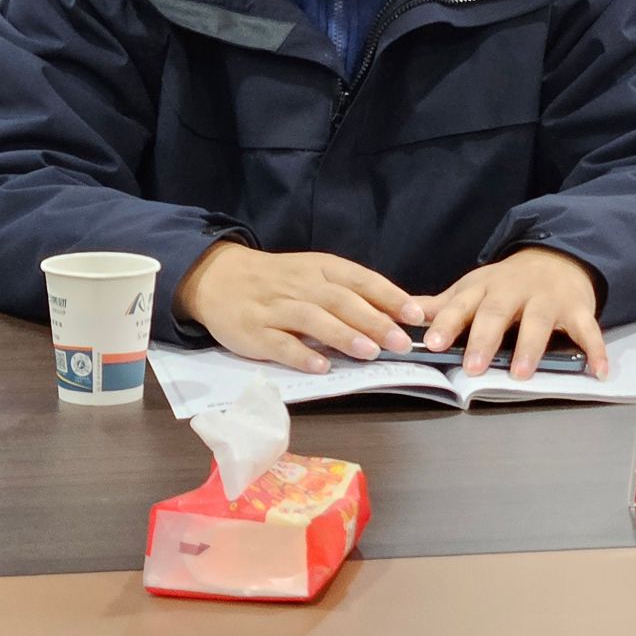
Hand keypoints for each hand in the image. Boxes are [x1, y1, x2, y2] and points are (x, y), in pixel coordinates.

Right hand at [172, 242, 420, 373]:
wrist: (219, 277)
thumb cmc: (277, 279)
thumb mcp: (313, 274)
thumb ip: (348, 292)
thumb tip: (394, 315)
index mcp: (320, 268)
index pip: (360, 279)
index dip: (389, 296)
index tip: (416, 314)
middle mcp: (301, 285)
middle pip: (341, 301)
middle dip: (374, 321)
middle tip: (401, 341)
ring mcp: (276, 308)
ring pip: (314, 320)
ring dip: (344, 336)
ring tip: (370, 353)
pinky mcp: (254, 331)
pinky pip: (280, 344)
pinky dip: (301, 355)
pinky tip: (321, 367)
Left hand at [404, 246, 610, 380]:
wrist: (558, 257)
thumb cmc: (508, 282)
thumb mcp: (474, 288)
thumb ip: (442, 305)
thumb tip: (403, 314)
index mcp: (485, 288)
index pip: (461, 304)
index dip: (446, 323)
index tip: (432, 343)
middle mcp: (514, 291)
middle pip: (497, 312)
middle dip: (484, 338)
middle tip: (472, 367)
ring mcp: (548, 299)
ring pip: (539, 321)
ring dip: (530, 347)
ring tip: (521, 374)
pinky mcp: (577, 308)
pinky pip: (588, 329)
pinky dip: (595, 350)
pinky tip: (597, 372)